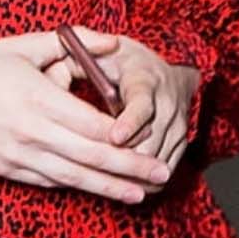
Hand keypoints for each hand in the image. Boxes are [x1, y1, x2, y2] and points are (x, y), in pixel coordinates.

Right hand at [0, 30, 177, 205]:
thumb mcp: (28, 44)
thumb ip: (74, 43)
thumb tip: (115, 43)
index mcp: (38, 98)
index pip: (91, 124)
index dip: (125, 138)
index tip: (152, 144)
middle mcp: (30, 131)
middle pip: (89, 155)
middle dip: (129, 168)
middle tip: (161, 174)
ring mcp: (18, 154)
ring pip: (72, 176)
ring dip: (108, 187)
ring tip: (139, 194)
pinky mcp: (7, 169)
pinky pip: (49, 181)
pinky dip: (76, 184)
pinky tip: (100, 188)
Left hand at [62, 28, 198, 174]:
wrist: (165, 72)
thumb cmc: (122, 62)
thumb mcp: (101, 52)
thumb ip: (79, 58)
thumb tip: (57, 67)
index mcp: (145, 79)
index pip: (142, 104)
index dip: (130, 122)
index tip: (114, 137)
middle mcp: (168, 103)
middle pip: (151, 140)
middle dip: (126, 158)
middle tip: (99, 170)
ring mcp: (178, 125)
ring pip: (158, 161)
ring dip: (134, 175)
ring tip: (108, 182)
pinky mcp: (181, 143)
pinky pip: (165, 171)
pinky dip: (145, 181)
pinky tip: (123, 185)